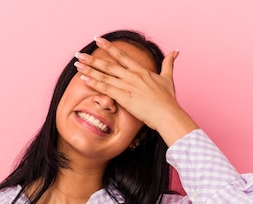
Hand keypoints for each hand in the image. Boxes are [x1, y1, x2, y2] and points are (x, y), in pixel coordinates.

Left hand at [74, 36, 197, 144]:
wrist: (167, 114)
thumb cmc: (168, 100)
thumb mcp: (168, 78)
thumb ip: (169, 64)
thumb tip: (175, 52)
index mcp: (141, 70)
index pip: (122, 56)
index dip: (108, 47)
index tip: (98, 40)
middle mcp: (132, 75)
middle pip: (108, 64)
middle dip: (92, 59)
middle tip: (79, 54)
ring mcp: (127, 86)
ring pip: (104, 75)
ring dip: (89, 69)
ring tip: (77, 65)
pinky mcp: (124, 97)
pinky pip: (105, 88)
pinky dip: (94, 83)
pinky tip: (84, 78)